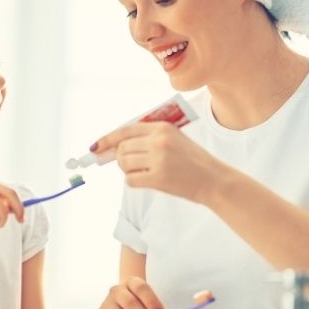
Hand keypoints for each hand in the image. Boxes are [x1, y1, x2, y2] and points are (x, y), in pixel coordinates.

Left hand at [92, 121, 221, 202]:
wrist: (213, 180)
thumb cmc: (193, 161)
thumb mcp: (175, 139)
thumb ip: (149, 138)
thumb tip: (116, 146)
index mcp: (162, 128)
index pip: (126, 130)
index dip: (107, 139)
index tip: (95, 147)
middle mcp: (159, 141)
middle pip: (122, 148)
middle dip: (121, 158)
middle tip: (131, 165)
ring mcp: (158, 159)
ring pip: (124, 164)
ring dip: (127, 170)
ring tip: (142, 172)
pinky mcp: (159, 178)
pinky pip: (131, 180)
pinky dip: (134, 181)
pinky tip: (146, 181)